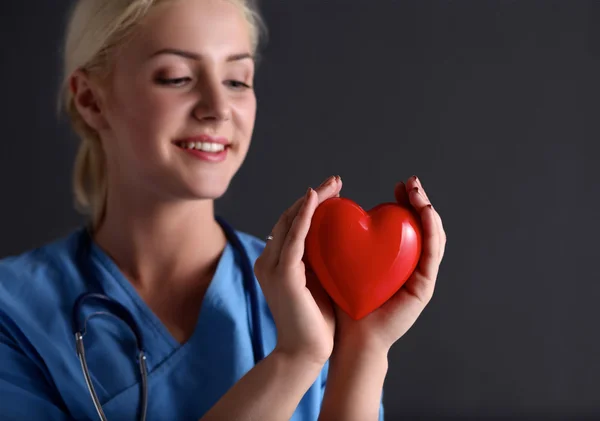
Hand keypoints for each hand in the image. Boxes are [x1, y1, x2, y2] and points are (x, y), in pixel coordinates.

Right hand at [254, 175, 342, 364]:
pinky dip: (304, 216)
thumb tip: (336, 241)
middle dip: (313, 196)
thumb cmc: (315, 321)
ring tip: (332, 184)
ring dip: (311, 199)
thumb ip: (318, 261)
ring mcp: (271, 266)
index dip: (311, 205)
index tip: (334, 191)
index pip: (292, 225)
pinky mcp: (282, 274)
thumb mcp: (317, 282)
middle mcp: (268, 260)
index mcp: (276, 263)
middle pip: (289, 217)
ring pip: (290, 221)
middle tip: (336, 181)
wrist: (304, 352)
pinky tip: (316, 198)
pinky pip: (294, 237)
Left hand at [333, 175, 446, 353]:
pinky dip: (432, 230)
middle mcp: (412, 265)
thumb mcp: (344, 260)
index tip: (397, 185)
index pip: (407, 225)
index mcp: (396, 259)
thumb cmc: (344, 299)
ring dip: (428, 210)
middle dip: (419, 200)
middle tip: (411, 182)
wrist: (351, 336)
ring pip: (433, 236)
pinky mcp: (424, 286)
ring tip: (418, 192)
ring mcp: (421, 276)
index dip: (406, 202)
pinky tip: (426, 212)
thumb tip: (335, 207)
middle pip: (423, 226)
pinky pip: (433, 253)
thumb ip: (344, 238)